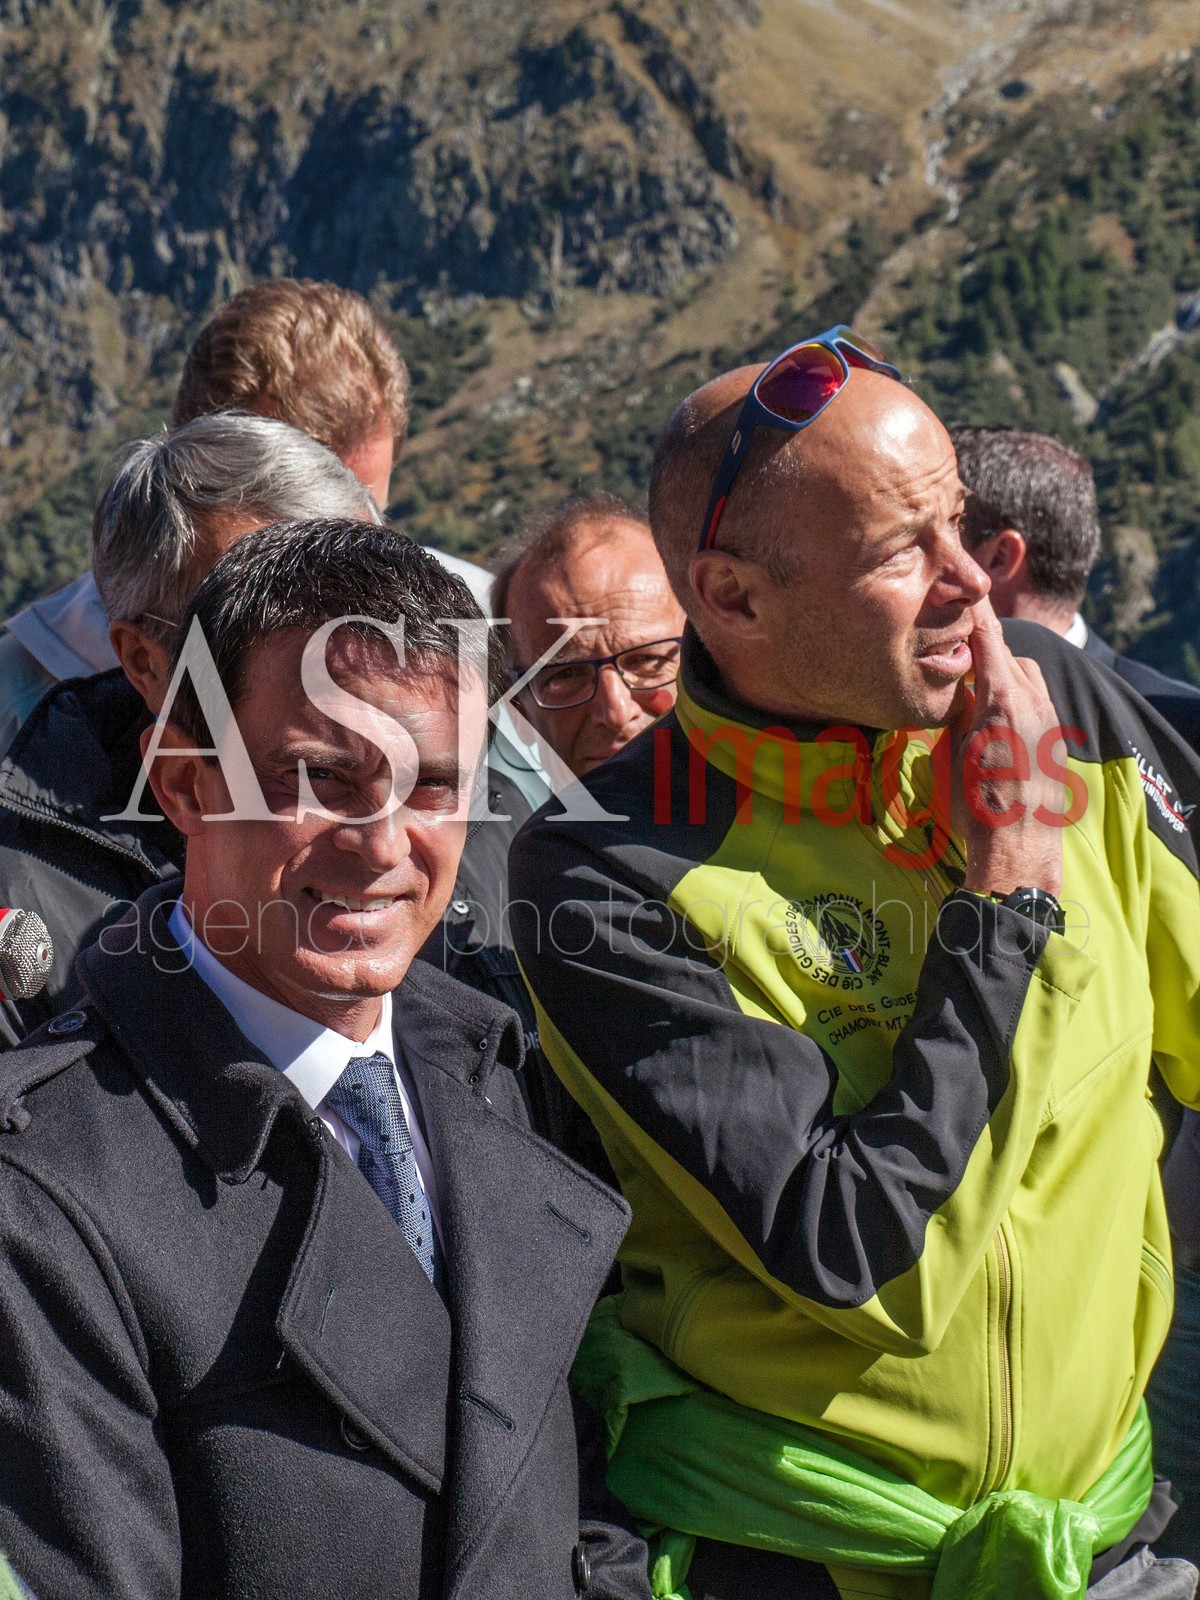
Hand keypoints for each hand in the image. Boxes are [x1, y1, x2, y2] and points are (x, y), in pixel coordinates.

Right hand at [950, 600, 1063, 897]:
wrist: (1018, 846)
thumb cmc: (976, 804)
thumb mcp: (954, 751)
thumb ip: (960, 711)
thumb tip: (958, 690)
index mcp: (1002, 698)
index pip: (988, 637)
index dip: (976, 610)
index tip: (965, 585)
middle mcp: (1032, 700)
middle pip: (1009, 655)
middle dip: (985, 652)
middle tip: (956, 659)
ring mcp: (1048, 718)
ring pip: (1026, 677)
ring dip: (1003, 677)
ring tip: (976, 696)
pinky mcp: (1055, 738)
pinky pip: (1034, 702)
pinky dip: (1015, 699)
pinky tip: (995, 723)